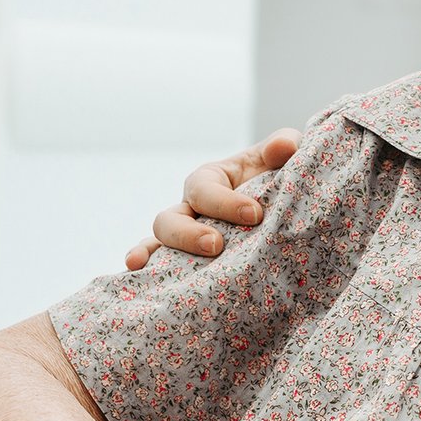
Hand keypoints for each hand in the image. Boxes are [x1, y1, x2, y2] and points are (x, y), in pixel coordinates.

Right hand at [125, 129, 300, 266]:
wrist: (280, 208)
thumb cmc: (275, 179)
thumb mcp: (279, 160)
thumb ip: (283, 146)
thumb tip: (285, 148)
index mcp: (210, 180)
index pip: (206, 189)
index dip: (225, 202)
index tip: (254, 215)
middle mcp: (190, 208)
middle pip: (171, 219)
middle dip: (189, 234)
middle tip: (216, 245)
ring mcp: (184, 235)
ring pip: (159, 242)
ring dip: (157, 253)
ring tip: (155, 266)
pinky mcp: (185, 260)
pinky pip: (157, 265)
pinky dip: (144, 266)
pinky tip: (135, 273)